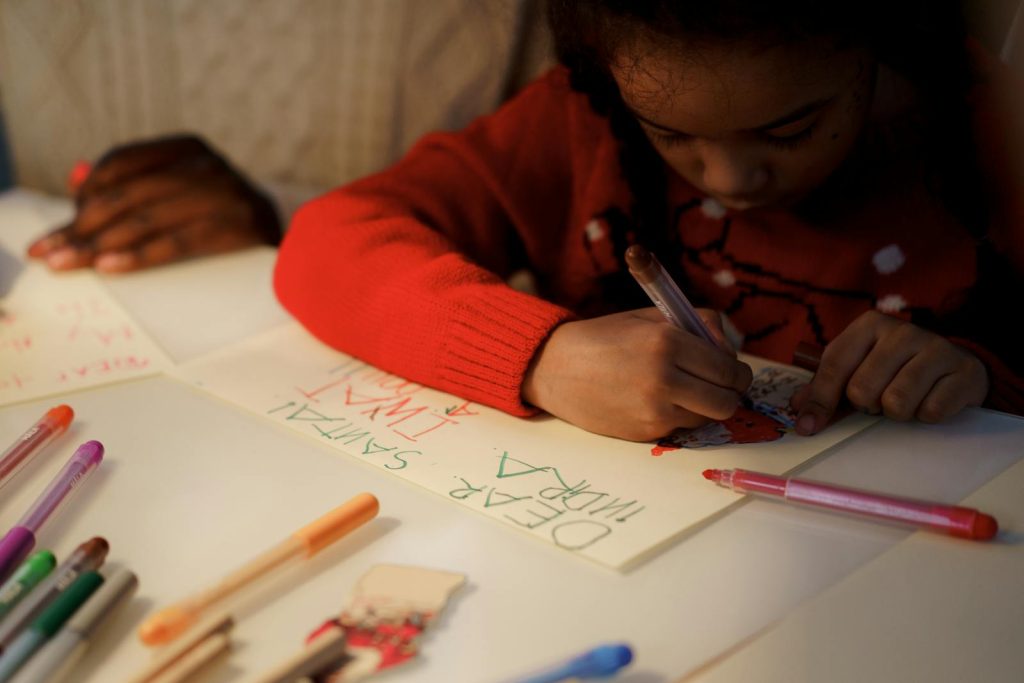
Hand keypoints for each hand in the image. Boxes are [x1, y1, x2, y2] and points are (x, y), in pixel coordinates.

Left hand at [27, 135, 279, 272]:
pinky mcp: (242, 226)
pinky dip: (140, 256)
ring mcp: (229, 193)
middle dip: (80, 228)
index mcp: (190, 148)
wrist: (302, 248)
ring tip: (68, 265)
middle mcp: (209, 164)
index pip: (121, 163)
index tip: (57, 231)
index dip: (84, 197)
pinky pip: (179, 243)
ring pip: (147, 219)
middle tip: (48, 255)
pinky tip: (110, 268)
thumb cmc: (228, 226)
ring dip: (99, 245)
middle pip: (128, 194)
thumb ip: (133, 186)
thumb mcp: (182, 196)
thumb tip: (76, 179)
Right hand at [522, 308, 752, 440]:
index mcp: (667, 342)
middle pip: (726, 402)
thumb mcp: (651, 317)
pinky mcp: (643, 432)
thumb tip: (730, 350)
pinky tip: (654, 400)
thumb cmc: (605, 337)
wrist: (555, 367)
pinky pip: (679, 427)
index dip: (737, 372)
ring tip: (682, 389)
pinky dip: (677, 416)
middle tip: (721, 386)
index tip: (733, 371)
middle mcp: (663, 379)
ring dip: (702, 406)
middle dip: (730, 394)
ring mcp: (653, 410)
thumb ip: (698, 325)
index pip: (729, 369)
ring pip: (705, 418)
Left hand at [792, 310, 988, 434]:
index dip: (820, 400)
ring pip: (896, 403)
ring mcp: (936, 348)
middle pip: (862, 390)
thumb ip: (825, 389)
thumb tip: (799, 412)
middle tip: (879, 400)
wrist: (955, 366)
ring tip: (905, 400)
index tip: (808, 427)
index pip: (834, 365)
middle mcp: (902, 331)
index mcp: (869, 325)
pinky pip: (931, 412)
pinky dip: (926, 416)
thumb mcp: (857, 370)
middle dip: (867, 405)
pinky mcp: (964, 372)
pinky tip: (930, 401)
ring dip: (897, 413)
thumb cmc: (895, 369)